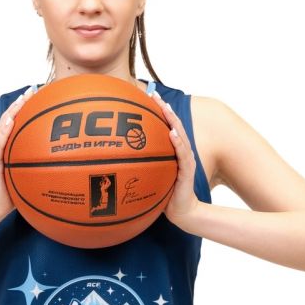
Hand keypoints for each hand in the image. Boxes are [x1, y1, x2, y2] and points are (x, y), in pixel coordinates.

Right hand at [0, 86, 35, 226]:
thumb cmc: (16, 193)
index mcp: (14, 146)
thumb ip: (45, 168)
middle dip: (24, 102)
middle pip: (14, 118)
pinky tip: (10, 121)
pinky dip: (3, 131)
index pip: (23, 122)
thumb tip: (71, 164)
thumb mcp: (34, 178)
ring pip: (4, 125)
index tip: (46, 94)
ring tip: (22, 98)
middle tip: (36, 89)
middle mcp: (5, 144)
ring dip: (13, 111)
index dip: (33, 108)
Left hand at [151, 92, 200, 226]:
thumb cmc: (164, 192)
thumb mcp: (150, 175)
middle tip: (154, 94)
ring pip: (179, 134)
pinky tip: (172, 133)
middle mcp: (180, 150)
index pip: (165, 125)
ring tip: (165, 107)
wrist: (181, 210)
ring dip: (172, 120)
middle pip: (173, 124)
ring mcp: (186, 158)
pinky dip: (178, 142)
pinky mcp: (188, 169)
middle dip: (164, 108)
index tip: (147, 95)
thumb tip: (116, 157)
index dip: (157, 110)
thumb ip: (140, 164)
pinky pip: (182, 153)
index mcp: (171, 150)